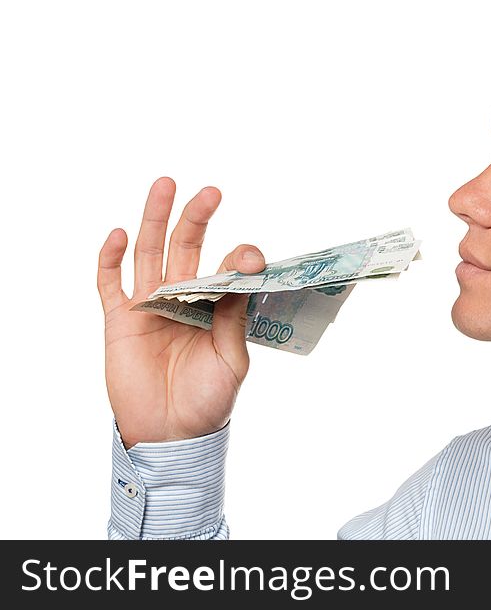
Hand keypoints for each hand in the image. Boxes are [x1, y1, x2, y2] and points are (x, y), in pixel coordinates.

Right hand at [97, 177, 265, 447]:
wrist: (172, 434)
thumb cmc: (208, 400)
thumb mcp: (231, 358)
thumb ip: (235, 316)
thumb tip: (246, 272)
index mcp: (215, 307)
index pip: (225, 270)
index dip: (238, 258)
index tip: (252, 256)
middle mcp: (183, 299)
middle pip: (186, 248)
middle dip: (196, 218)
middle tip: (211, 191)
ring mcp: (150, 306)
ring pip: (149, 253)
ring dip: (154, 219)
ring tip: (165, 185)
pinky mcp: (120, 319)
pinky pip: (109, 282)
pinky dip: (111, 257)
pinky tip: (121, 233)